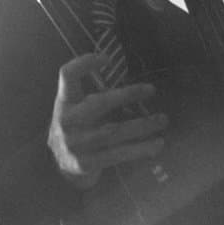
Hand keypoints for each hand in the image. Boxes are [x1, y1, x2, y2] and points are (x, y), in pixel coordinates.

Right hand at [48, 52, 167, 188]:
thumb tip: (135, 88)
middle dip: (128, 94)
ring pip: (114, 131)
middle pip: (99, 102)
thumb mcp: (77, 109)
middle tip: (151, 89)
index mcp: (64, 102)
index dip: (85, 63)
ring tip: (163, 120)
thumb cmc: (77, 129)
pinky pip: (118, 154)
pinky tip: (158, 144)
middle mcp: (67, 120)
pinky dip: (140, 149)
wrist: (60, 165)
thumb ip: (96, 97)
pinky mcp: (86, 163)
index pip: (67, 74)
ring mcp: (75, 143)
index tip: (108, 59)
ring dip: (142, 125)